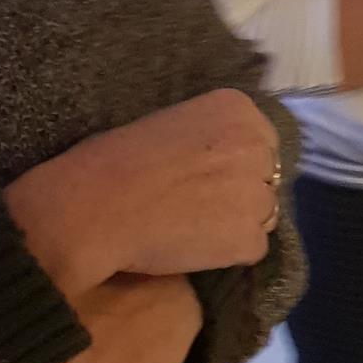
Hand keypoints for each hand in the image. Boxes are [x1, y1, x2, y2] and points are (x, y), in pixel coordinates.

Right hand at [5, 89, 280, 297]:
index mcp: (237, 108)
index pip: (261, 143)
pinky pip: (251, 248)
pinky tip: (192, 248)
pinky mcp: (249, 238)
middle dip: (240, 193)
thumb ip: (211, 138)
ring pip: (262, 214)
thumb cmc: (117, 161)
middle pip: (266, 177)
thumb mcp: (174, 124)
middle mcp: (257, 146)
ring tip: (191, 228)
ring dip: (235, 224)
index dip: (233, 166)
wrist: (96, 208)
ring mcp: (257, 193)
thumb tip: (226, 164)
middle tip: (196, 206)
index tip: (203, 178)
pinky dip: (227, 254)